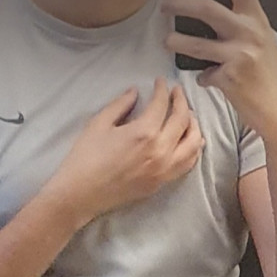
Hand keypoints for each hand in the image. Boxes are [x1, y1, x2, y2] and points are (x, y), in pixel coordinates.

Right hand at [46, 79, 203, 220]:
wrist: (82, 194)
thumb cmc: (86, 157)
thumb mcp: (100, 123)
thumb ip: (121, 105)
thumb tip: (135, 92)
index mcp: (144, 133)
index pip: (162, 105)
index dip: (163, 89)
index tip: (161, 82)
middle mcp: (160, 152)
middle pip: (183, 121)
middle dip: (182, 102)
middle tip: (177, 93)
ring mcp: (164, 170)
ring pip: (193, 145)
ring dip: (194, 126)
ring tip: (188, 116)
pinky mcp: (161, 183)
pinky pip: (187, 165)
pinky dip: (193, 151)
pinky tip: (190, 143)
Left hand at [163, 0, 276, 142]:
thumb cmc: (269, 78)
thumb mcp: (261, 42)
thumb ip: (241, 25)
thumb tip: (212, 15)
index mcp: (256, 19)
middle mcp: (248, 33)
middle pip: (206, 8)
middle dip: (179, 4)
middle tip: (166, 6)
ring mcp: (238, 55)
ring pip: (196, 44)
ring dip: (176, 42)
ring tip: (167, 42)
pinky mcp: (229, 79)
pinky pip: (204, 74)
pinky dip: (203, 78)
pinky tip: (207, 79)